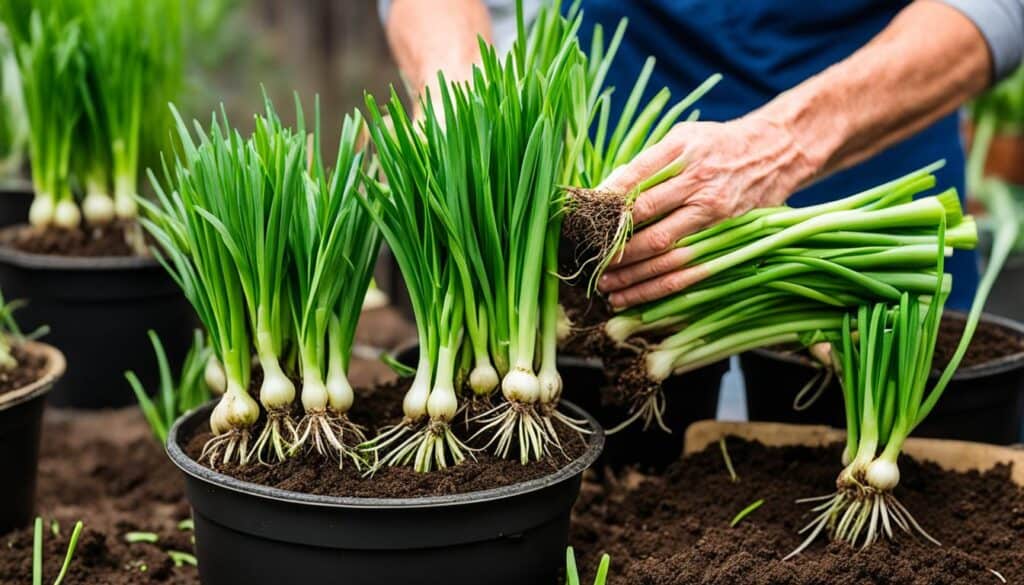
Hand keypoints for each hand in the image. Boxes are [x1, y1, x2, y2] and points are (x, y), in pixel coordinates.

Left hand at [597, 116, 817, 307]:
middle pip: (645, 215)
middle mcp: (698, 179)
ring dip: (629, 270)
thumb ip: (646, 163)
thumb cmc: (719, 143)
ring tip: (604, 284)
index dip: (604, 201)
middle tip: (587, 258)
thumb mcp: (682, 137)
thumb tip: (604, 191)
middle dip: (611, 240)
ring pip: (663, 246)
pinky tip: (632, 296)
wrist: (778, 151)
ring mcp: (714, 209)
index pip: (634, 176)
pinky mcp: (726, 233)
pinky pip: (687, 266)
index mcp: (681, 149)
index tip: (580, 220)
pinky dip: (656, 285)